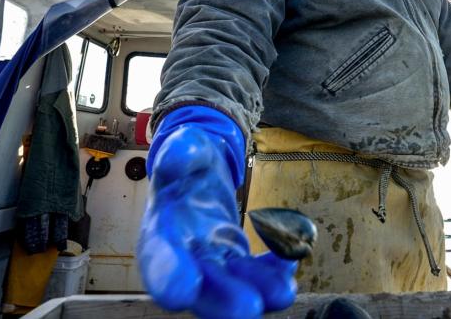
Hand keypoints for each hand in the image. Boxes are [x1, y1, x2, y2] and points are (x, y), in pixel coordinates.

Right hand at [138, 106, 297, 317]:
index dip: (169, 275)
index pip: (160, 258)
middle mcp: (185, 256)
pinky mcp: (237, 261)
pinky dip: (274, 271)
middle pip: (201, 285)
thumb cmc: (185, 163)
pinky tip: (290, 258)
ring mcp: (213, 263)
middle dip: (222, 299)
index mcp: (161, 231)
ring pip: (234, 284)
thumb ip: (179, 152)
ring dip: (258, 290)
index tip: (182, 291)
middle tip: (248, 308)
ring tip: (284, 291)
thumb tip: (179, 153)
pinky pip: (256, 273)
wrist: (198, 171)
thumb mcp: (181, 148)